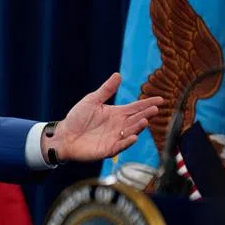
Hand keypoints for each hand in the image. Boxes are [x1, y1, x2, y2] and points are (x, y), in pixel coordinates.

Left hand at [45, 73, 162, 162]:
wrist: (63, 135)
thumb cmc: (76, 118)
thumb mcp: (92, 101)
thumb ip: (106, 90)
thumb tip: (118, 75)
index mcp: (116, 114)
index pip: (136, 108)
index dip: (148, 104)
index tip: (161, 100)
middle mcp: (119, 126)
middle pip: (136, 119)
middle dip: (146, 114)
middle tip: (155, 109)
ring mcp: (115, 138)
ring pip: (131, 132)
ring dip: (138, 127)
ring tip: (145, 120)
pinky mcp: (108, 149)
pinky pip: (120, 146)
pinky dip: (127, 142)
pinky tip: (133, 137)